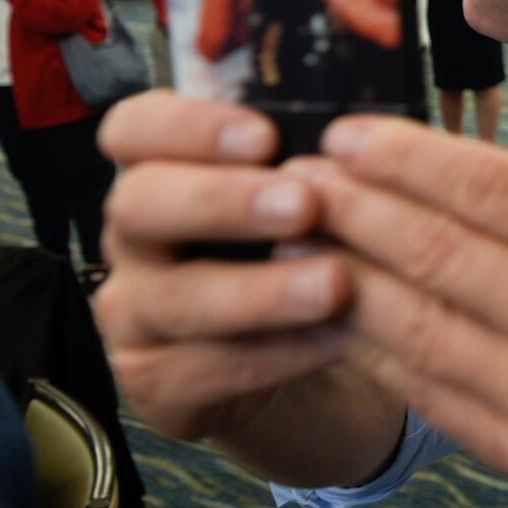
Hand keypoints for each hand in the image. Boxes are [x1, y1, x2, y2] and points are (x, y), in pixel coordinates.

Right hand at [93, 92, 351, 442]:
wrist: (303, 358)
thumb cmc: (308, 249)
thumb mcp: (311, 197)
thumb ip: (319, 162)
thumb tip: (372, 133)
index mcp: (164, 170)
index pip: (135, 128)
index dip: (188, 125)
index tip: (265, 135)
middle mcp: (136, 236)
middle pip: (141, 203)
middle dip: (224, 200)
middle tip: (304, 204)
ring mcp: (136, 311)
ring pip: (179, 297)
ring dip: (262, 290)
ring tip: (336, 284)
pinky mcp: (156, 382)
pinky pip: (206, 368)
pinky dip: (279, 353)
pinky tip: (336, 340)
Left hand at [303, 117, 507, 496]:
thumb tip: (415, 174)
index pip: (490, 188)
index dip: (405, 156)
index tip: (348, 134)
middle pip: (440, 254)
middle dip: (354, 208)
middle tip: (299, 177)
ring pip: (416, 325)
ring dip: (341, 274)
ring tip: (298, 237)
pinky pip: (424, 388)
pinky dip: (370, 343)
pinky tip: (336, 307)